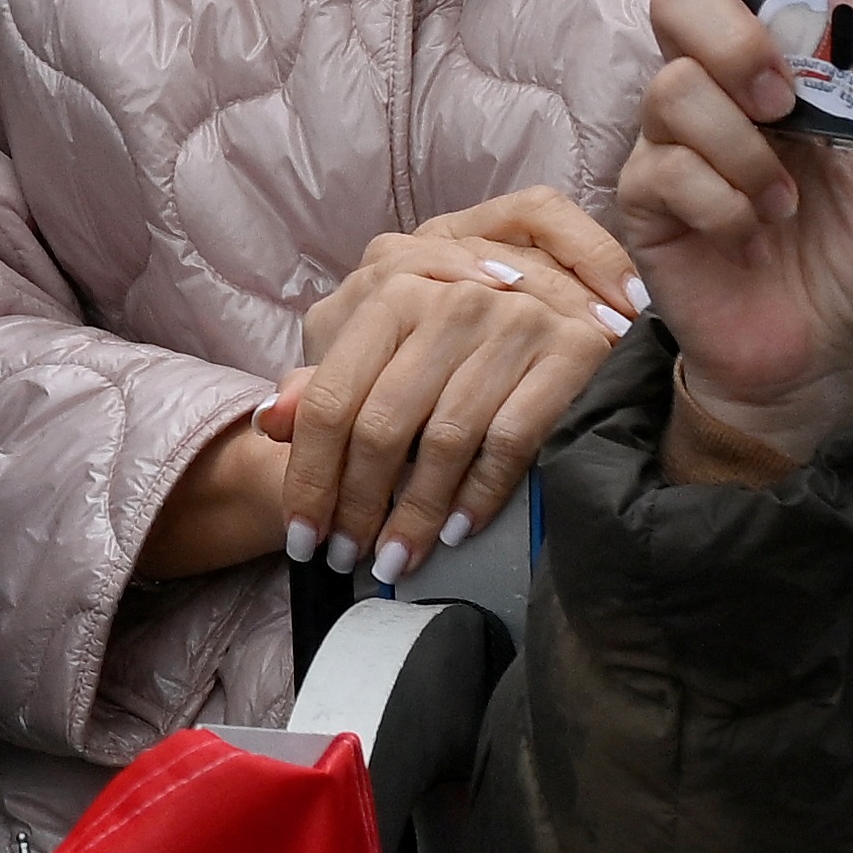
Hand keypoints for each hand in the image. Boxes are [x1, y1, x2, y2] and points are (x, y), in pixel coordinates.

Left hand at [261, 191, 651, 581]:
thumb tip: (272, 420)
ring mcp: (515, 323)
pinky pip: (510, 444)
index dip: (309, 475)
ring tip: (394, 559)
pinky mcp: (572, 353)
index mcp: (391, 293)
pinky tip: (457, 532)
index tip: (300, 535)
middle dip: (357, 505)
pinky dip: (479, 496)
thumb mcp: (385, 346)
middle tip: (344, 556)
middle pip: (381, 426)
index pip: (331, 399)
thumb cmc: (461, 341)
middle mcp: (450, 300)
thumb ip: (326, 381)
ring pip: (443, 441)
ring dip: (415, 514)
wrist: (580, 301)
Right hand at [616, 0, 852, 483]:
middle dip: (728, 32)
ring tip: (787, 199)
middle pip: (680, 3)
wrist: (818, 370)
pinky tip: (754, 229)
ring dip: (739, 144)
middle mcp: (725, 91)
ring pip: (672, 90)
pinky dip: (720, 197)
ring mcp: (677, 143)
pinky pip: (662, 169)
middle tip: (780, 89)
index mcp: (792, 69)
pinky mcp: (649, 200)